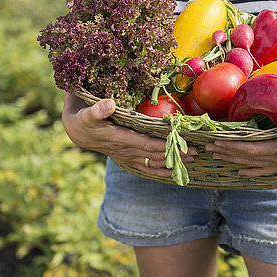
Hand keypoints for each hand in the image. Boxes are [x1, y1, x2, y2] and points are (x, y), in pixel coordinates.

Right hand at [62, 94, 196, 176]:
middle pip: (156, 156)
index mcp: (121, 139)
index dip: (166, 146)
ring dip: (173, 163)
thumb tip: (109, 104)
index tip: (183, 145)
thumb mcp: (87, 112)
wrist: (78, 131)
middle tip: (197, 152)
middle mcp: (126, 151)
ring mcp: (128, 156)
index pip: (148, 145)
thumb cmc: (84, 119)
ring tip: (193, 160)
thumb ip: (98, 110)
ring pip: (154, 163)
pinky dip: (162, 170)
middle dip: (176, 155)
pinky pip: (148, 167)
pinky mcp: (129, 158)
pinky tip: (176, 173)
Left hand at [204, 123, 276, 176]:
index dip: (233, 146)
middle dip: (227, 152)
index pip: (251, 149)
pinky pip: (265, 168)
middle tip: (207, 148)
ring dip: (234, 159)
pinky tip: (241, 171)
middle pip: (247, 156)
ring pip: (253, 162)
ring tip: (216, 156)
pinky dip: (251, 169)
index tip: (216, 142)